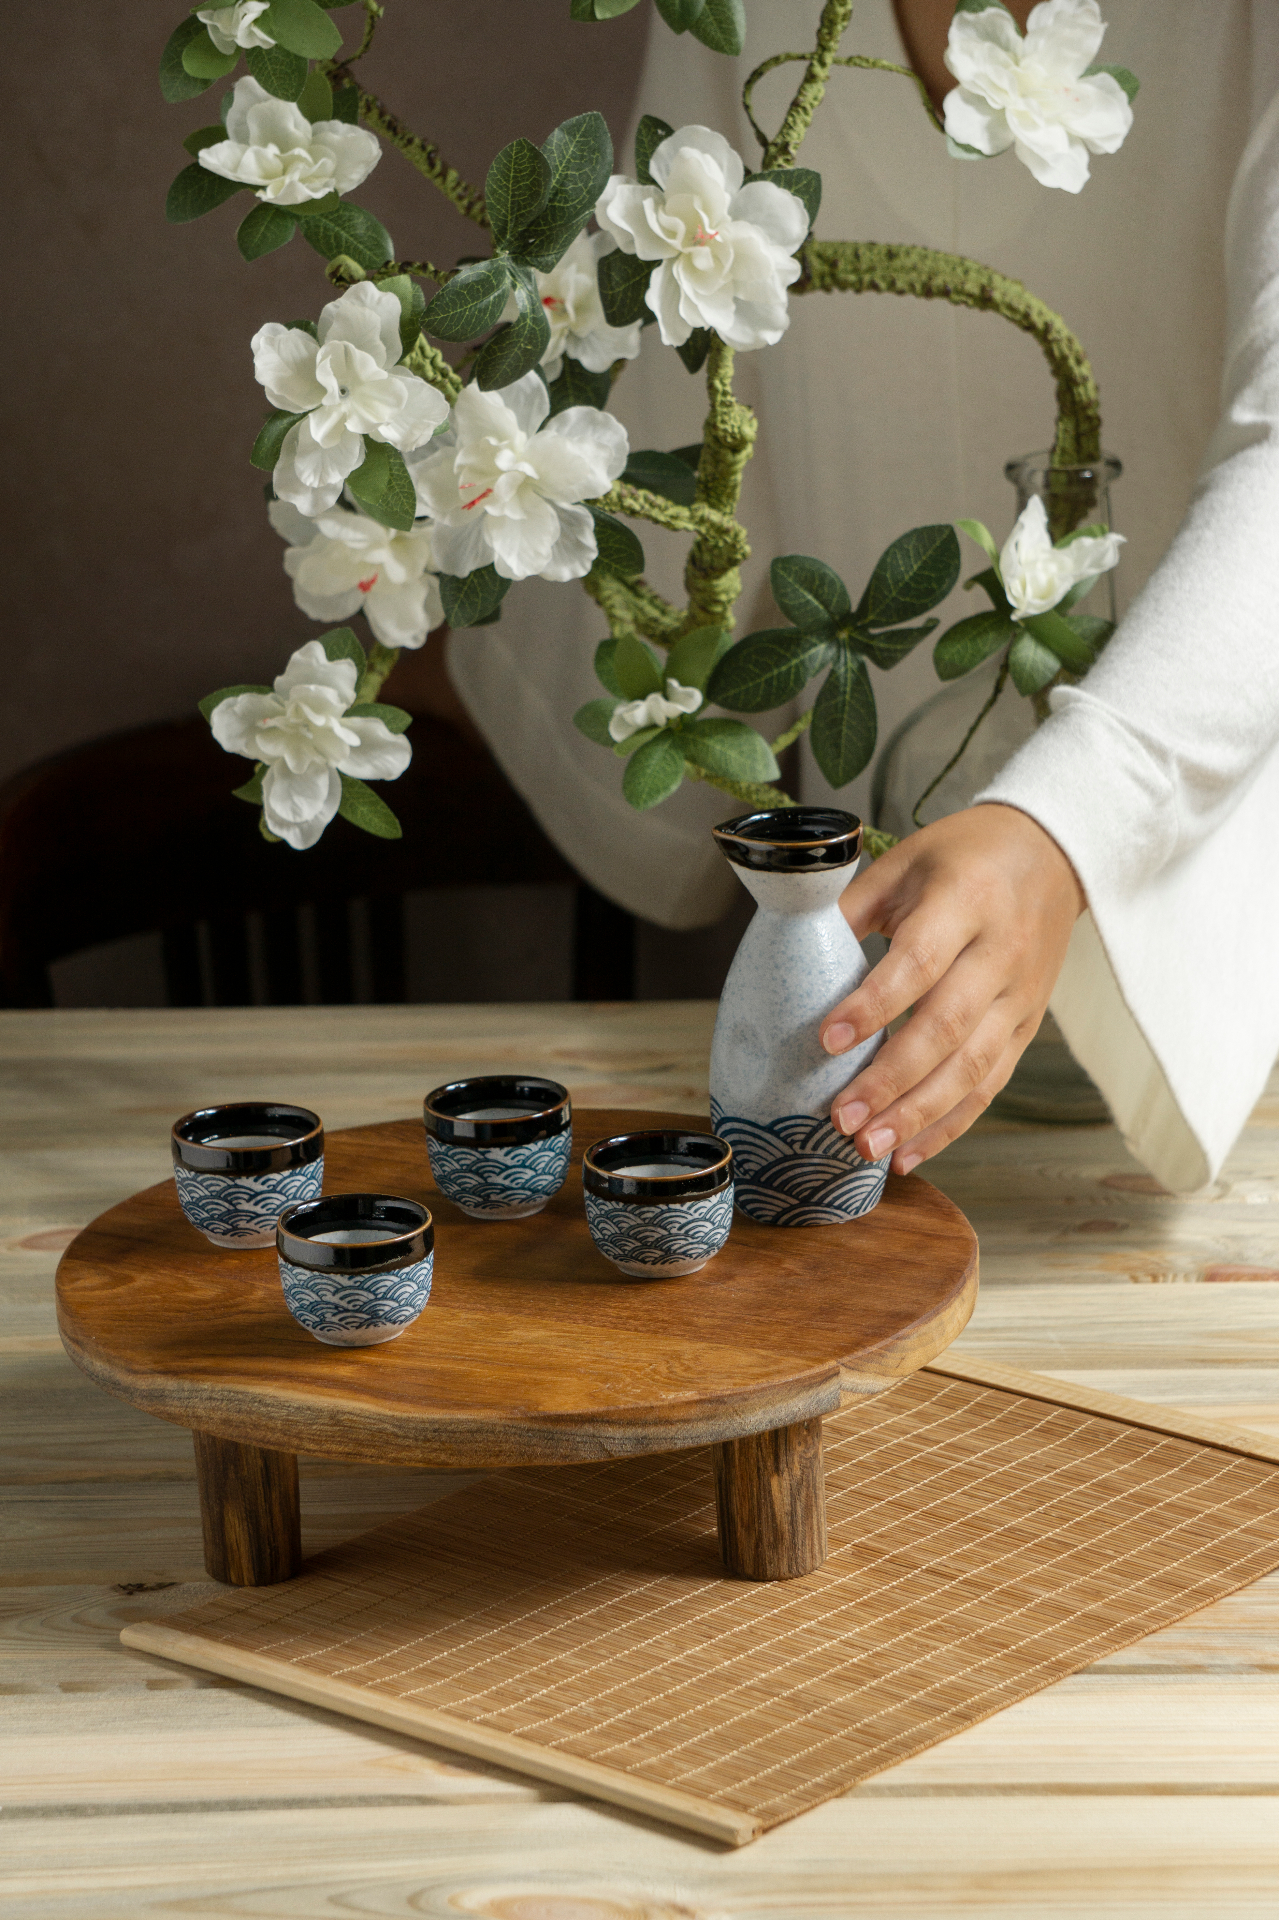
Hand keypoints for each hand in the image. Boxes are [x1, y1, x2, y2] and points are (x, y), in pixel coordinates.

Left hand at [819, 803, 1084, 1173]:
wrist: (1052, 853)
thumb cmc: (964, 857)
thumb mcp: (904, 862)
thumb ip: (850, 907)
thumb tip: (789, 955)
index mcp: (964, 901)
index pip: (919, 962)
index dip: (873, 1005)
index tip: (827, 1040)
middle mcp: (1000, 953)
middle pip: (947, 1027)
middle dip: (892, 1080)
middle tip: (841, 1119)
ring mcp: (1020, 996)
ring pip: (973, 1067)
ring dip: (919, 1115)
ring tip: (869, 1147)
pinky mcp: (1027, 1027)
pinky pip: (991, 1085)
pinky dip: (950, 1124)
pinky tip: (909, 1152)